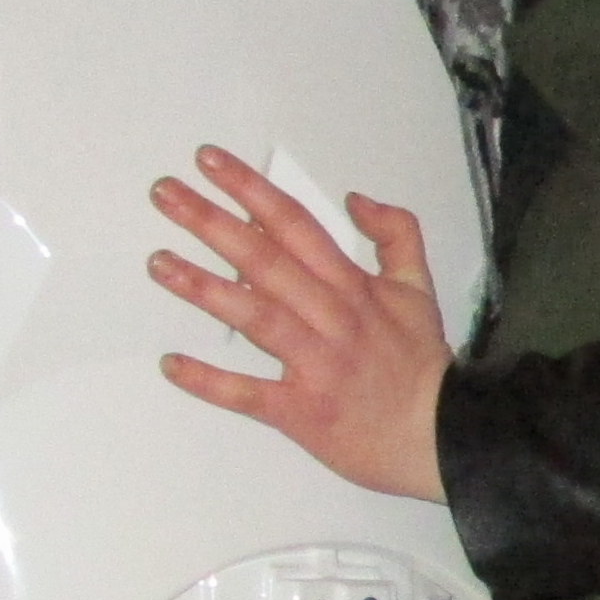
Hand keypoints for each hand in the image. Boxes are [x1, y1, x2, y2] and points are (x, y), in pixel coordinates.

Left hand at [149, 147, 450, 499]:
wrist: (440, 436)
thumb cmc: (420, 367)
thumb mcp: (419, 287)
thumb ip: (395, 234)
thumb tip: (356, 199)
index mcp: (351, 286)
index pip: (293, 224)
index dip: (250, 189)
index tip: (210, 163)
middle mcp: (329, 318)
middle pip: (264, 260)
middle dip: (211, 222)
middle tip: (165, 195)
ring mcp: (313, 364)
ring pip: (255, 317)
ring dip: (204, 288)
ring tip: (159, 263)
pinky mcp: (300, 411)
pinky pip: (248, 394)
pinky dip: (210, 381)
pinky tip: (172, 364)